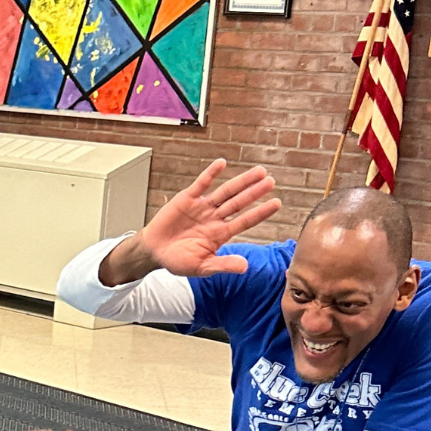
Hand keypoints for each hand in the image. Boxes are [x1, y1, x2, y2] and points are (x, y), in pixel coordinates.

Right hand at [110, 160, 281, 280]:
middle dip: (254, 192)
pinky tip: (222, 163)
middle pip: (239, 202)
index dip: (260, 212)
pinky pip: (201, 184)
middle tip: (271, 181)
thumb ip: (222, 265)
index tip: (276, 203)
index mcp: (220, 234)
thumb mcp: (201, 267)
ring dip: (241, 182)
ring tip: (259, 172)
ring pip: (225, 192)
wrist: (154, 252)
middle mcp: (215, 218)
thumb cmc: (178, 261)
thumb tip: (245, 267)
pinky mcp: (187, 199)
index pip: (245, 221)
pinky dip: (210, 174)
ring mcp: (202, 207)